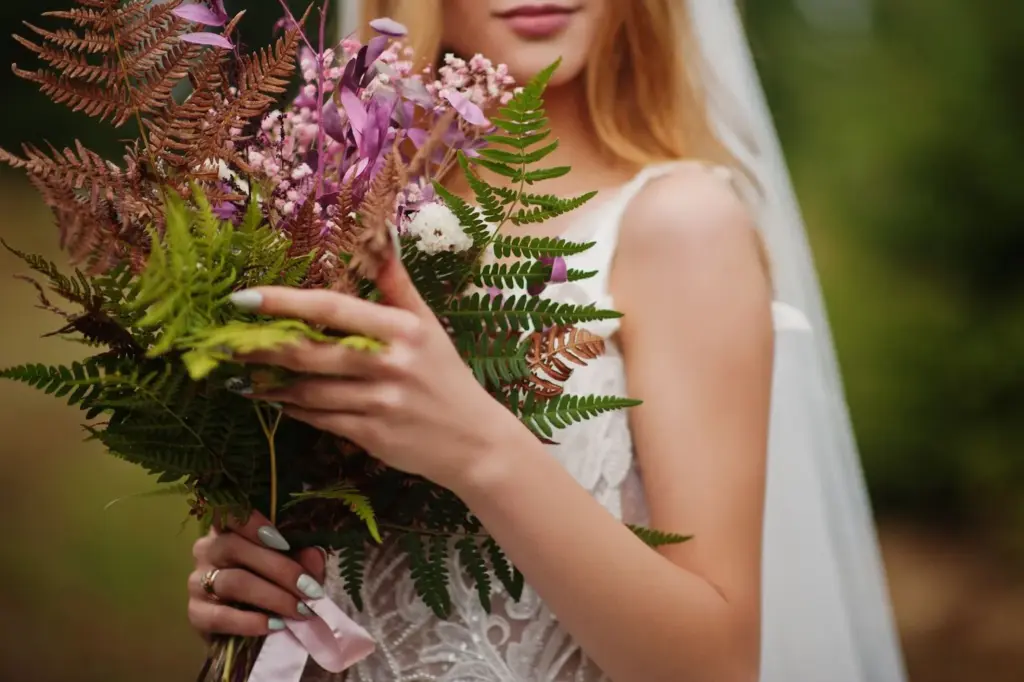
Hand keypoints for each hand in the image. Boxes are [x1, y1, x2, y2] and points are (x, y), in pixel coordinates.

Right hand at [187, 511, 326, 637]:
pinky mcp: (195, 613)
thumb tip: (314, 554)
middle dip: (280, 569)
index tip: (283, 541)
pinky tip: (273, 625)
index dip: (253, 523)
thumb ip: (303, 558)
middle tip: (309, 588)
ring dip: (272, 596)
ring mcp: (197, 581)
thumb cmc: (273, 583)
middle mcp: (208, 549)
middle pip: (236, 548)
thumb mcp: (292, 566)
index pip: (229, 513)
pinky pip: (220, 616)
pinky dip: (249, 621)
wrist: (249, 627)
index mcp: (229, 528)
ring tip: (298, 609)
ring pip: (233, 582)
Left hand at [231, 257, 526, 489]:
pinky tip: (278, 402)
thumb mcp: (427, 324)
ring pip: (308, 391)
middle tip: (222, 343)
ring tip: (241, 377)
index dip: (284, 302)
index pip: (332, 309)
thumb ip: (396, 282)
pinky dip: (294, 411)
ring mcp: (380, 402)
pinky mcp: (373, 435)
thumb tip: (382, 232)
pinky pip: (320, 420)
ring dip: (270, 385)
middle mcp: (389, 363)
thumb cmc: (445, 374)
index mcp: (402, 329)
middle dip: (261, 348)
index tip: (242, 298)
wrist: (474, 440)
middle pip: (310, 353)